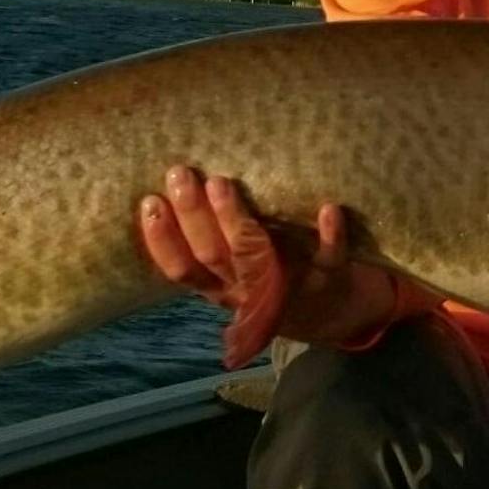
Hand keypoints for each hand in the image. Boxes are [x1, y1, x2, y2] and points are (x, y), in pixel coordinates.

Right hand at [137, 165, 412, 368]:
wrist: (339, 314)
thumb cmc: (278, 277)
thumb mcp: (240, 271)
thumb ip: (215, 239)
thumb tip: (180, 184)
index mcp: (222, 287)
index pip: (183, 269)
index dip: (162, 240)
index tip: (149, 201)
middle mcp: (249, 289)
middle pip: (214, 255)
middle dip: (193, 216)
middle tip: (180, 173)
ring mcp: (289, 285)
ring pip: (256, 256)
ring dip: (238, 221)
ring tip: (221, 183)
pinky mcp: (330, 278)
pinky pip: (329, 258)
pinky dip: (329, 235)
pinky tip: (328, 208)